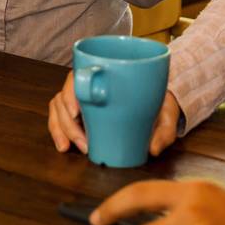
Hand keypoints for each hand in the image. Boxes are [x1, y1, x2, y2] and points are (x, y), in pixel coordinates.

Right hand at [48, 71, 181, 157]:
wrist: (157, 106)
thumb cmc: (158, 105)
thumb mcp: (166, 115)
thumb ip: (164, 131)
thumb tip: (152, 149)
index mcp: (106, 76)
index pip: (77, 77)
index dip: (71, 93)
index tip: (76, 112)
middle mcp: (89, 85)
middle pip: (63, 97)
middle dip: (68, 123)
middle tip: (83, 143)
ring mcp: (82, 98)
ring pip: (58, 108)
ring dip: (60, 129)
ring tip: (68, 147)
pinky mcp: (79, 112)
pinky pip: (60, 117)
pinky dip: (58, 131)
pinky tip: (64, 146)